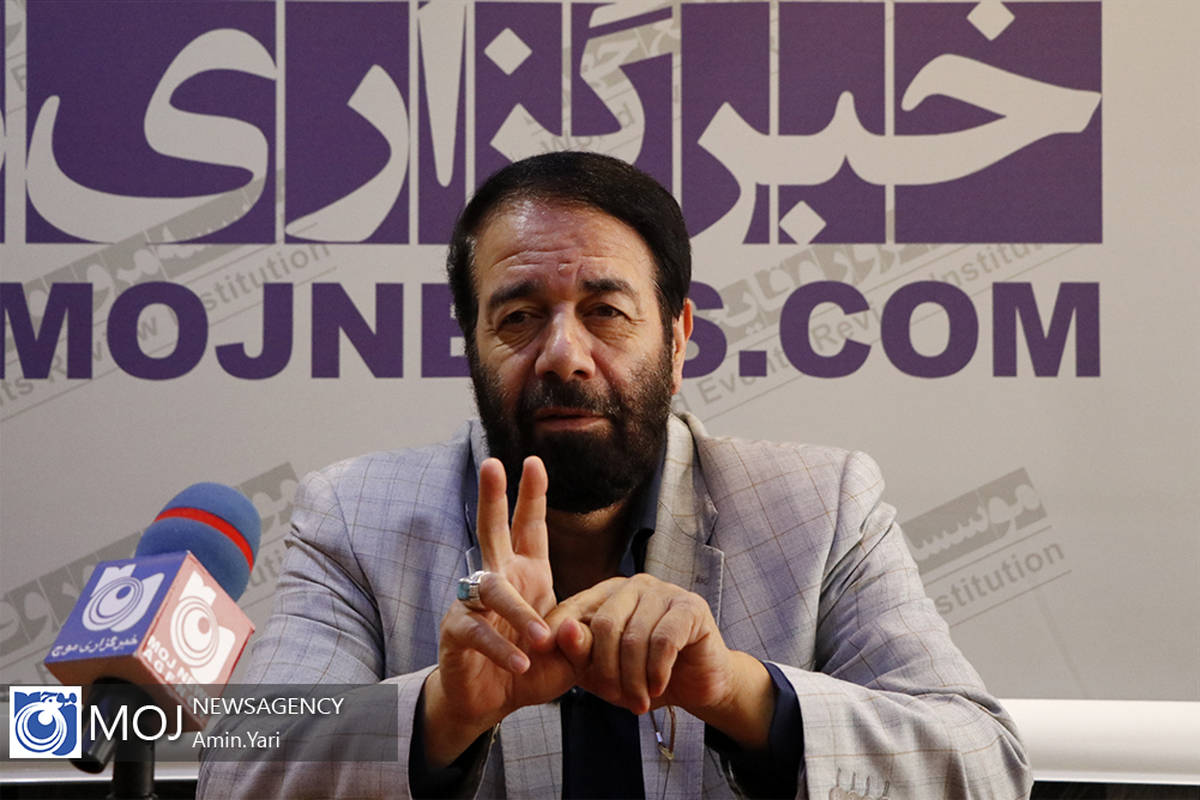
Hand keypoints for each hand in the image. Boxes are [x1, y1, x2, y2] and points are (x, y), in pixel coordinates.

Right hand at [422, 457, 586, 766]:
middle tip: (492, 463)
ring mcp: (473, 602)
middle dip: (493, 497)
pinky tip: (521, 664)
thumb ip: (579, 638)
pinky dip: (502, 648)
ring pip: (493, 590)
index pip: (529, 528)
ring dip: (519, 614)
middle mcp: (498, 579)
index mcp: (527, 573)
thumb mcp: (569, 654)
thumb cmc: (532, 668)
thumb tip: (569, 626)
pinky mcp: (456, 631)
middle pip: (492, 531)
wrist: (489, 702)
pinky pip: (478, 631)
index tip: (534, 461)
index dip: (532, 496)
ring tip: (540, 641)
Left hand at [549, 574, 773, 749]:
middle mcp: (634, 585)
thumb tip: (561, 632)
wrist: (697, 686)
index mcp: (606, 593)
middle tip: (613, 697)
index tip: (554, 672)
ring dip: (634, 679)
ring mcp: (664, 592)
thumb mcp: (601, 671)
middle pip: (605, 624)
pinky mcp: (691, 607)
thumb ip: (578, 651)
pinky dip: (657, 671)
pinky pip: (664, 641)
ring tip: (639, 701)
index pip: (572, 611)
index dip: (562, 641)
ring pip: (635, 637)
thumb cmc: (644, 675)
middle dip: (607, 670)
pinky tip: (658, 686)